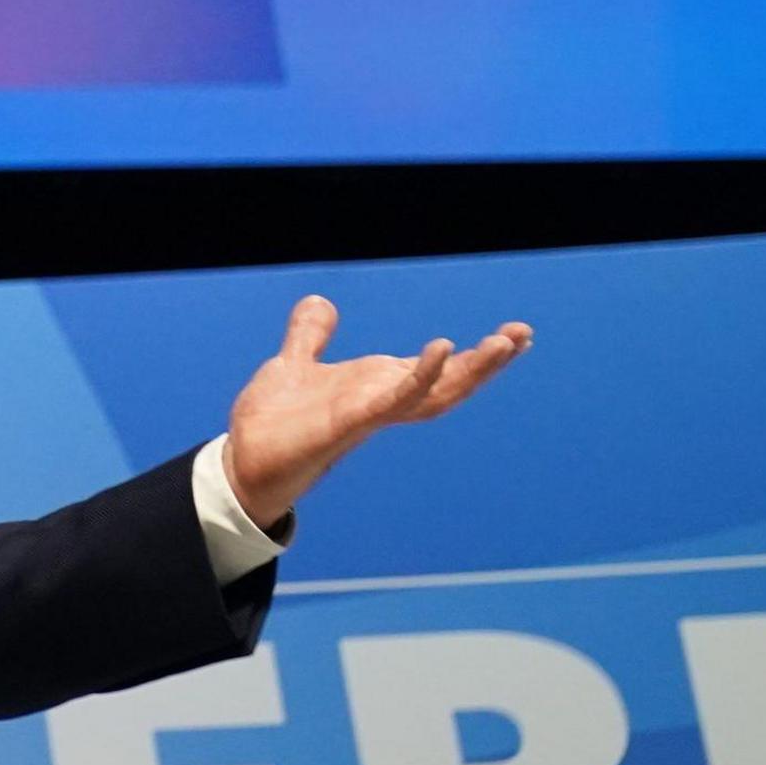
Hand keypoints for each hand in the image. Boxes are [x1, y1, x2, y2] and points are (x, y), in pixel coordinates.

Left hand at [224, 294, 531, 530]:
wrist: (242, 461)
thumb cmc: (273, 422)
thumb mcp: (292, 365)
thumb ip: (309, 337)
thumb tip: (321, 303)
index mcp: (375, 386)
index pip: (436, 369)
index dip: (472, 355)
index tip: (513, 334)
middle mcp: (381, 401)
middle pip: (449, 382)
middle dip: (487, 361)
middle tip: (523, 334)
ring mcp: (369, 413)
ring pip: (435, 393)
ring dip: (470, 369)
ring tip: (503, 342)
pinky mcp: (348, 423)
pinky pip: (392, 400)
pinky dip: (419, 376)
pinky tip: (439, 350)